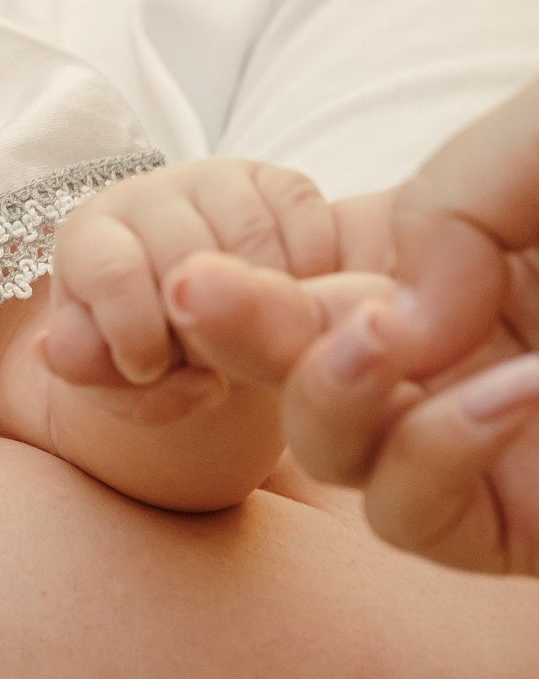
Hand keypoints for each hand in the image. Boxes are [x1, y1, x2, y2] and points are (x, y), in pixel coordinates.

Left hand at [46, 158, 339, 405]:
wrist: (210, 328)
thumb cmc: (149, 354)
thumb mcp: (111, 377)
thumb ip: (89, 370)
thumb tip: (64, 353)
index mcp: (89, 238)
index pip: (112, 272)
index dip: (134, 332)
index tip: (150, 369)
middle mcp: (148, 194)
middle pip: (188, 258)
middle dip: (202, 327)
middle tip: (207, 361)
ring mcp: (219, 180)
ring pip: (253, 243)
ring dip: (262, 310)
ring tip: (250, 341)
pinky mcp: (282, 183)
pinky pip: (308, 227)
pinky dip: (311, 281)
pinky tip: (293, 309)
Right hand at [167, 78, 538, 574]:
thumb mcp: (532, 151)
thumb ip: (444, 205)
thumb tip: (382, 318)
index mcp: (445, 255)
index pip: (303, 272)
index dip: (225, 281)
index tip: (174, 278)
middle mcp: (445, 351)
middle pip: (291, 355)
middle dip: (234, 326)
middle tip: (191, 294)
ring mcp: (473, 443)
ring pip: (334, 449)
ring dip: (329, 391)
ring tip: (387, 334)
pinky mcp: (510, 527)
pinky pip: (416, 515)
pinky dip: (434, 453)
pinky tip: (513, 390)